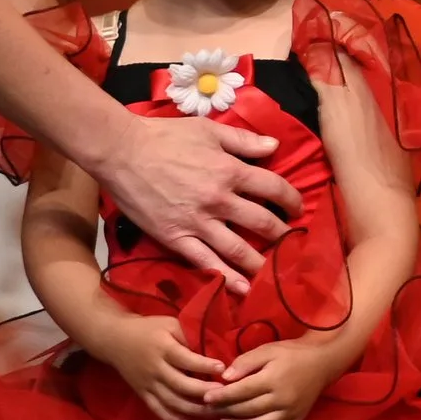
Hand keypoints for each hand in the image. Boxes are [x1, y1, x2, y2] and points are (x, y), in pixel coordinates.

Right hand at [100, 315, 223, 419]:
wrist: (115, 340)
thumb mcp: (169, 324)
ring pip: (172, 402)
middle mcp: (155, 369)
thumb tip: (211, 351)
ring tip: (214, 411)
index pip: (186, 359)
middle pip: (181, 385)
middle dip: (204, 392)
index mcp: (163, 348)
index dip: (205, 365)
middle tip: (225, 394)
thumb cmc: (148, 329)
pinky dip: (173, 419)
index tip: (223, 368)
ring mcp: (148, 384)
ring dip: (194, 410)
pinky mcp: (142, 394)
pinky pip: (158, 410)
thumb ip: (188, 337)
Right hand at [102, 111, 301, 289]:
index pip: (274, 188)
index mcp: (229, 170)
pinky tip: (241, 289)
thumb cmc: (164, 136)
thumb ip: (243, 141)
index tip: (298, 209)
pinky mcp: (176, 238)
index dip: (292, 200)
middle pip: (262, 222)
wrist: (121, 152)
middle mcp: (219, 200)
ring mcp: (198, 222)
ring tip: (276, 274)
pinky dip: (226, 278)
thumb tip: (275, 147)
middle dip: (283, 235)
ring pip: (238, 249)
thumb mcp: (208, 130)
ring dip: (261, 263)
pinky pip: (205, 262)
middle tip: (293, 244)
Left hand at [205, 336, 341, 419]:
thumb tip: (225, 377)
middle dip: (225, 411)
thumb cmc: (292, 353)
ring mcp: (290, 414)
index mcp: (273, 379)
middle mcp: (281, 400)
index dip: (222, 396)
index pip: (241, 391)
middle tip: (208, 412)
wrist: (323, 362)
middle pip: (247, 410)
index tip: (205, 398)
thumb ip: (246, 362)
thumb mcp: (268, 350)